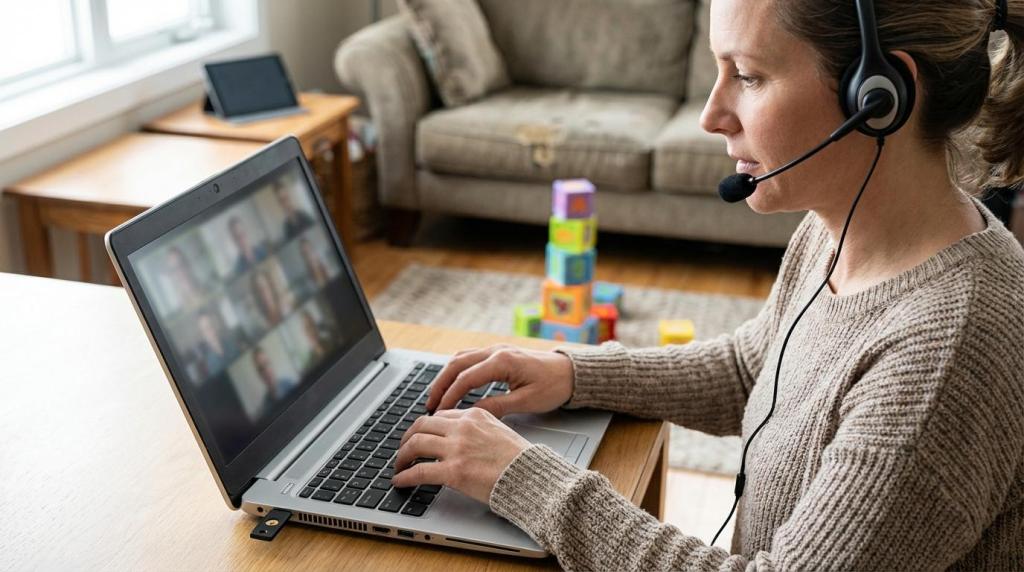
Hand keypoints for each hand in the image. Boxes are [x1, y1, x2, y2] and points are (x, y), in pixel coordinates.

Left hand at [391, 408, 530, 502]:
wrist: (531, 476)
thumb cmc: (521, 460)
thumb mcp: (499, 431)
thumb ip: (478, 429)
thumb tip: (460, 438)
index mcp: (475, 415)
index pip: (439, 416)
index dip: (424, 427)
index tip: (419, 436)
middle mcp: (463, 428)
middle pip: (421, 426)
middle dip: (407, 439)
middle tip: (403, 450)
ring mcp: (457, 449)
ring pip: (415, 444)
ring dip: (402, 456)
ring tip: (399, 466)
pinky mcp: (454, 471)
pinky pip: (419, 471)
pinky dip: (404, 476)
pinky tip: (400, 481)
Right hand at [426, 344, 574, 417]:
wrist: (572, 372)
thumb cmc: (554, 386)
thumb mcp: (526, 402)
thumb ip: (497, 406)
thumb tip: (471, 414)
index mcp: (503, 361)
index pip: (466, 378)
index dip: (450, 396)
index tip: (439, 412)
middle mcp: (496, 351)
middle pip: (457, 364)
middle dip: (440, 384)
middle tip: (429, 405)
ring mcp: (496, 349)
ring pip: (460, 358)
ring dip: (446, 376)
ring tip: (436, 397)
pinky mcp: (498, 353)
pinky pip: (470, 358)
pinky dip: (457, 371)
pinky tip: (451, 384)